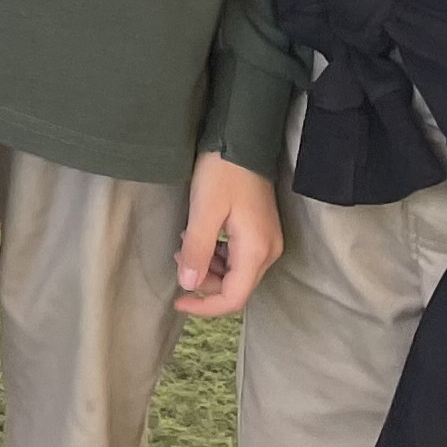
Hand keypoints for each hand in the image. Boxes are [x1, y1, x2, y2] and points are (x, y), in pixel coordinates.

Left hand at [176, 151, 282, 316]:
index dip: (205, 306)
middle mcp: (269, 252)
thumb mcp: (204, 210)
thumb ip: (197, 250)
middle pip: (235, 287)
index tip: (177, 301)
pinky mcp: (261, 232)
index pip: (233, 298)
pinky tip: (200, 236)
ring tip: (186, 243)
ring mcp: (267, 242)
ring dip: (209, 266)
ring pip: (236, 273)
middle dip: (204, 281)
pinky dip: (217, 254)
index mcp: (256, 251)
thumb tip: (189, 284)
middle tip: (179, 256)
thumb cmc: (223, 172)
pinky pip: (239, 256)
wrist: (244, 140)